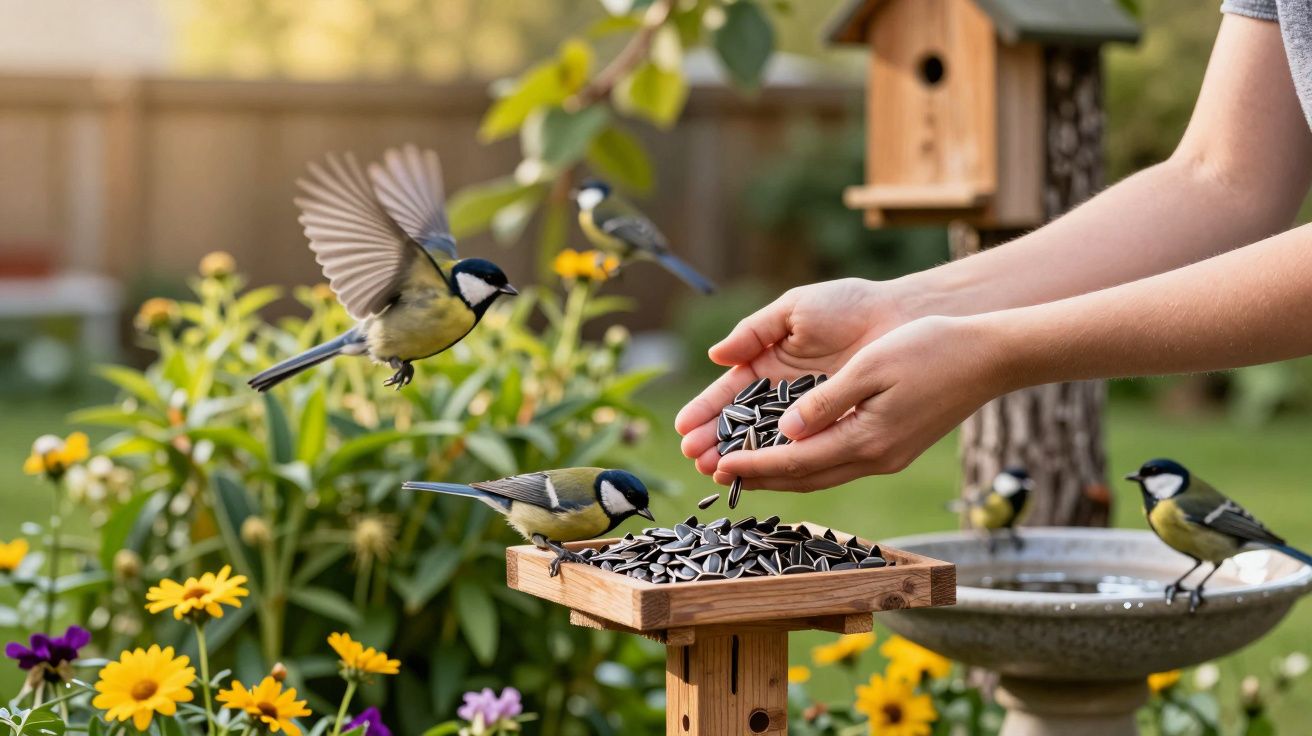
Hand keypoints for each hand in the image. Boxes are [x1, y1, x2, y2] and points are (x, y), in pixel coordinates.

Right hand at [675, 278, 913, 474]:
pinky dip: (782, 460)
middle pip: (743, 424)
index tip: (684, 429)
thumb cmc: (848, 305)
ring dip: (742, 456)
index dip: (706, 411)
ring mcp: (811, 413)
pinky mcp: (837, 427)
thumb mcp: (795, 311)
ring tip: (715, 471)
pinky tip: (758, 472)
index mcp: (770, 362)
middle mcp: (786, 394)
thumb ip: (754, 331)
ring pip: (769, 441)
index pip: (731, 393)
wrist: (901, 316)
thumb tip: (716, 355)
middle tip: (696, 459)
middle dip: (717, 441)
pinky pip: (807, 448)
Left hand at [710, 316, 1008, 490]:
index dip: (754, 465)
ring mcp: (888, 457)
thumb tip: (786, 431)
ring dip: (782, 475)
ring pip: (823, 475)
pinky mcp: (895, 448)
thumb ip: (826, 402)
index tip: (719, 466)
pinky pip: (840, 464)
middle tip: (718, 475)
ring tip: (745, 470)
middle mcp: (875, 458)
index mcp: (866, 440)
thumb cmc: (931, 349)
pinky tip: (792, 453)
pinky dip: (808, 464)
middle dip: (760, 478)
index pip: (795, 462)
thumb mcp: (871, 367)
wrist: (990, 356)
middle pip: (805, 479)